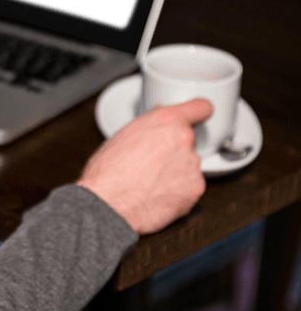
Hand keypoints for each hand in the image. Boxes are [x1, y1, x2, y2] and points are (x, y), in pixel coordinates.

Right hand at [76, 99, 211, 234]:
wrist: (109, 203)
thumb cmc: (109, 171)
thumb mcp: (124, 134)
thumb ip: (149, 125)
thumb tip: (155, 126)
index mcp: (167, 120)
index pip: (201, 107)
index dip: (198, 113)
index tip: (199, 117)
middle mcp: (184, 138)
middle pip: (188, 141)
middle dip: (173, 149)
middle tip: (151, 161)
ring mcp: (193, 164)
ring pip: (188, 165)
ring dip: (175, 171)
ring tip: (150, 181)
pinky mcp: (195, 189)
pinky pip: (190, 187)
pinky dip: (178, 191)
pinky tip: (158, 193)